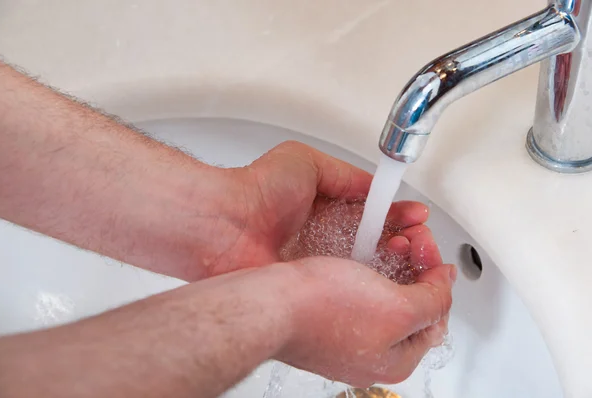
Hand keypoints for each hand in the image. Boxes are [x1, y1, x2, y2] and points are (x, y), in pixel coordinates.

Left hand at [199, 141, 429, 277]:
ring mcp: (320, 262)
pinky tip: (390, 276)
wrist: (224, 225)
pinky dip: (374, 282)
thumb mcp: (308, 162)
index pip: (373, 213)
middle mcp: (325, 236)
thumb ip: (345, 175)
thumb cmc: (256, 190)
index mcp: (326, 206)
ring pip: (369, 265)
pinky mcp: (314, 284)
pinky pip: (351, 285)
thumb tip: (375, 185)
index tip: (417, 216)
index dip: (398, 214)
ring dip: (396, 260)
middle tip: (420, 239)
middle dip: (405, 239)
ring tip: (413, 253)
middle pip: (377, 241)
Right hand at [277, 228, 454, 386]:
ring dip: (394, 263)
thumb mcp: (398, 308)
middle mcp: (370, 353)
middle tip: (413, 238)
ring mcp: (346, 335)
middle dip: (416, 266)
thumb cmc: (321, 310)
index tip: (430, 250)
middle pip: (410, 305)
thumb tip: (446, 285)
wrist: (269, 304)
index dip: (438, 278)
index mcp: (395, 359)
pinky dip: (367, 267)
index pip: (436, 316)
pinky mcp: (325, 317)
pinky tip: (364, 250)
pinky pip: (358, 291)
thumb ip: (433, 300)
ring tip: (391, 238)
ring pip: (383, 295)